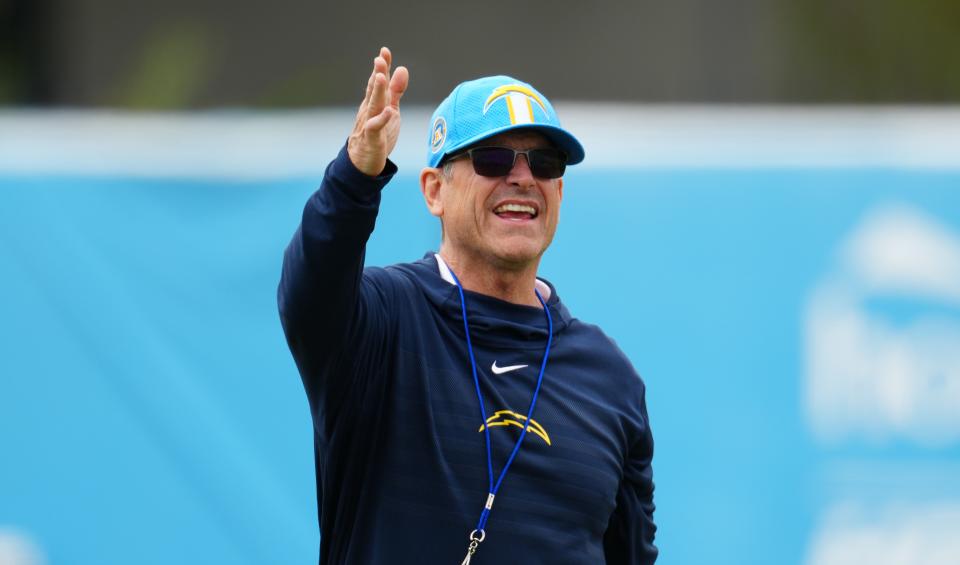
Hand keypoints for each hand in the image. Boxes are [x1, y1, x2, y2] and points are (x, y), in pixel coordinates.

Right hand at [348, 47, 408, 175]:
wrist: (362, 162)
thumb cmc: (377, 134)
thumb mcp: (389, 110)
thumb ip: (396, 91)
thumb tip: (402, 68)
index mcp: (375, 102)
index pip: (377, 81)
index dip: (382, 67)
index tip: (385, 51)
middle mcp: (369, 110)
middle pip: (374, 90)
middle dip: (377, 74)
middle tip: (380, 58)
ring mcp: (368, 123)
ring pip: (372, 105)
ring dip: (376, 91)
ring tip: (380, 77)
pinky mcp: (371, 139)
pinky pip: (374, 128)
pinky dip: (381, 119)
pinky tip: (389, 112)